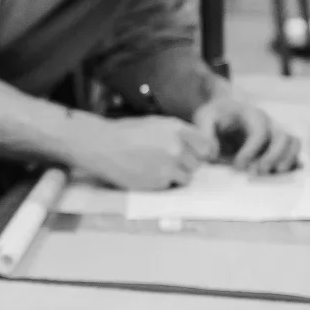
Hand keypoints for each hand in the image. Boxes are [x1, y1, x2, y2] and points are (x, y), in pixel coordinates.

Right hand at [69, 115, 216, 190]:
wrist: (103, 146)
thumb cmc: (126, 133)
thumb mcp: (156, 124)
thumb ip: (178, 133)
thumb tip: (197, 146)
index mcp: (177, 129)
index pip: (207, 145)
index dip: (205, 152)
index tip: (201, 156)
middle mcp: (176, 148)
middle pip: (198, 163)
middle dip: (188, 164)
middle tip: (171, 162)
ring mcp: (168, 167)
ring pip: (187, 177)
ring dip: (178, 176)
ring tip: (159, 168)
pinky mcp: (158, 183)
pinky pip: (170, 186)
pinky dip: (163, 183)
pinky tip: (147, 173)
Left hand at [193, 97, 301, 173]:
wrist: (224, 110)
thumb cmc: (215, 115)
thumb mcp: (204, 118)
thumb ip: (204, 133)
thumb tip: (210, 154)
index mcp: (251, 114)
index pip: (259, 130)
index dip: (251, 150)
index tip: (238, 166)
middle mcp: (268, 122)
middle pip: (282, 136)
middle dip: (272, 156)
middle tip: (258, 172)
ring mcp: (276, 132)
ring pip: (293, 142)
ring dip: (287, 159)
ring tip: (274, 173)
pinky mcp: (279, 144)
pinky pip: (294, 150)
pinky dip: (294, 161)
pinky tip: (287, 173)